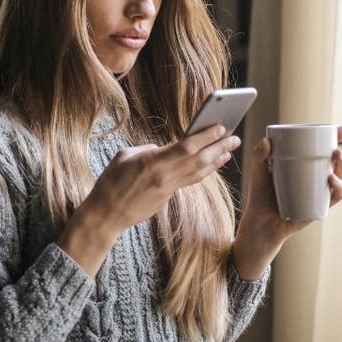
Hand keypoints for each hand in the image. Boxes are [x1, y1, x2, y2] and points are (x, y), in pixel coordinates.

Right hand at [89, 124, 242, 231]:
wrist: (106, 214)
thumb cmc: (109, 183)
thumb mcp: (124, 156)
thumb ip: (146, 149)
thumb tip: (161, 148)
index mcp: (152, 161)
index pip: (187, 146)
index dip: (206, 136)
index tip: (221, 127)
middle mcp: (165, 176)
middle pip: (199, 160)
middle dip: (219, 147)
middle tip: (235, 138)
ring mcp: (167, 189)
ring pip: (198, 173)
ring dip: (216, 161)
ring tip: (228, 151)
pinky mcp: (167, 198)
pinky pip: (189, 181)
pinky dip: (203, 172)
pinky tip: (210, 165)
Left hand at [231, 123, 341, 278]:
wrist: (260, 222)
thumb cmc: (261, 195)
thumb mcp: (258, 171)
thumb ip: (259, 155)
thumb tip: (267, 141)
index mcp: (306, 164)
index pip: (325, 147)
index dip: (337, 136)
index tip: (341, 127)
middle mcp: (318, 177)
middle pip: (340, 158)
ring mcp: (321, 191)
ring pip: (341, 175)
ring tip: (336, 154)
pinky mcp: (320, 206)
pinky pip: (336, 196)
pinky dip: (338, 187)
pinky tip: (331, 179)